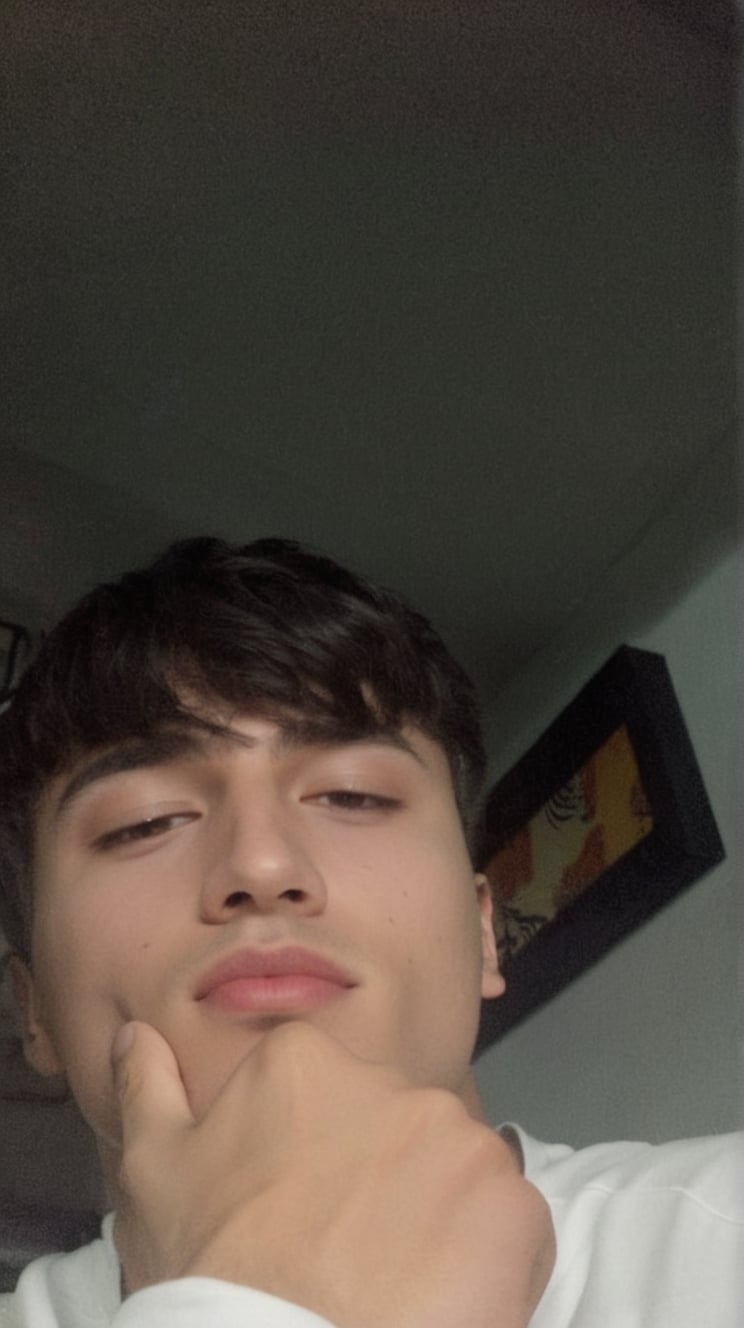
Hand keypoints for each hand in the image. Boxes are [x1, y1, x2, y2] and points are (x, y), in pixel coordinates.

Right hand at [112, 1021, 554, 1326]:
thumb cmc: (212, 1272)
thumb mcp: (154, 1175)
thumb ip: (148, 1087)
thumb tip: (138, 1033)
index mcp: (306, 1062)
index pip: (332, 1099)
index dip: (321, 1162)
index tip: (304, 1212)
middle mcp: (393, 1079)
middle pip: (398, 1133)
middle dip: (383, 1185)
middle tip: (346, 1256)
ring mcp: (460, 1138)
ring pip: (457, 1177)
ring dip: (437, 1223)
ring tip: (393, 1285)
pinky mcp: (514, 1202)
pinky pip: (512, 1230)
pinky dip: (490, 1266)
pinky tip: (438, 1301)